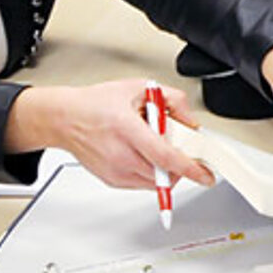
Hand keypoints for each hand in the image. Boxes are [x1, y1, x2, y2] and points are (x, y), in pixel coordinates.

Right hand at [5, 79, 213, 188]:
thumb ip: (173, 101)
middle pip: (165, 173)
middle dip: (182, 164)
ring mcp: (116, 171)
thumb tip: (192, 122)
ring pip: (156, 182)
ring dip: (167, 170)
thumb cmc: (97, 104)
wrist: (66, 119)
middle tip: (182, 149)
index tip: (206, 175)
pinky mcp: (113, 180)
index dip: (191, 168)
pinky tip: (144, 154)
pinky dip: (152, 173)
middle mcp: (121, 154)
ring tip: (156, 147)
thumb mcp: (139, 88)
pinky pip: (143, 184)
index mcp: (127, 129)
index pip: (166, 157)